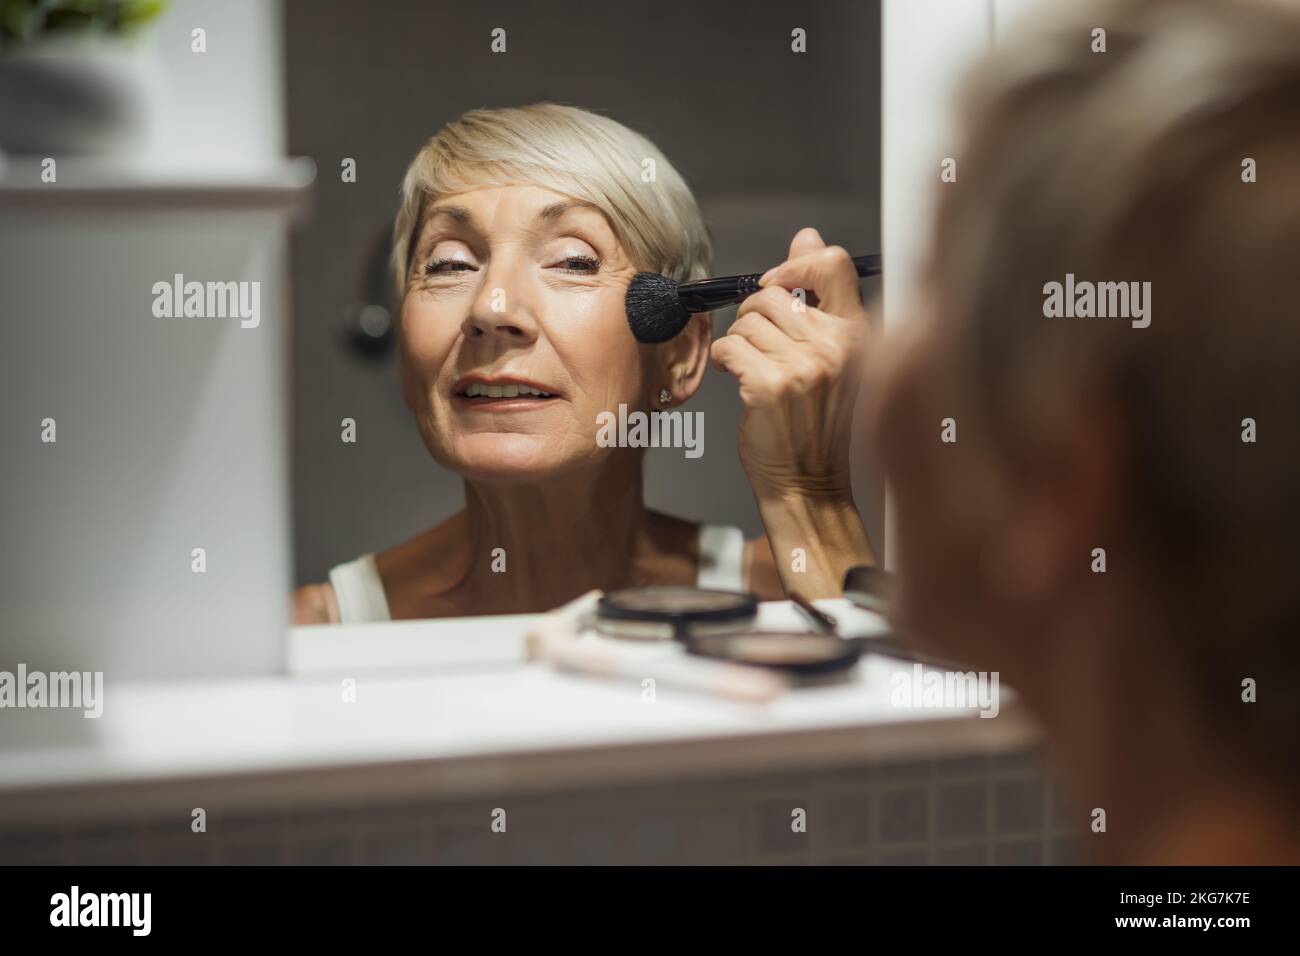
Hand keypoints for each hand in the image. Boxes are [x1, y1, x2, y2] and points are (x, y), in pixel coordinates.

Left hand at [710, 227, 870, 501]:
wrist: (807, 483)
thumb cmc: (815, 422)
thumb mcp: (831, 353)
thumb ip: (820, 294)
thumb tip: (807, 236)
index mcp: (858, 333)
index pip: (832, 262)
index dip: (794, 265)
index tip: (777, 286)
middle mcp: (837, 346)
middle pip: (773, 292)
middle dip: (753, 315)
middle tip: (758, 344)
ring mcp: (804, 367)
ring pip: (746, 321)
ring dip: (738, 342)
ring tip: (751, 366)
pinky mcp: (768, 385)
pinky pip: (728, 347)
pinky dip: (722, 360)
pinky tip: (736, 378)